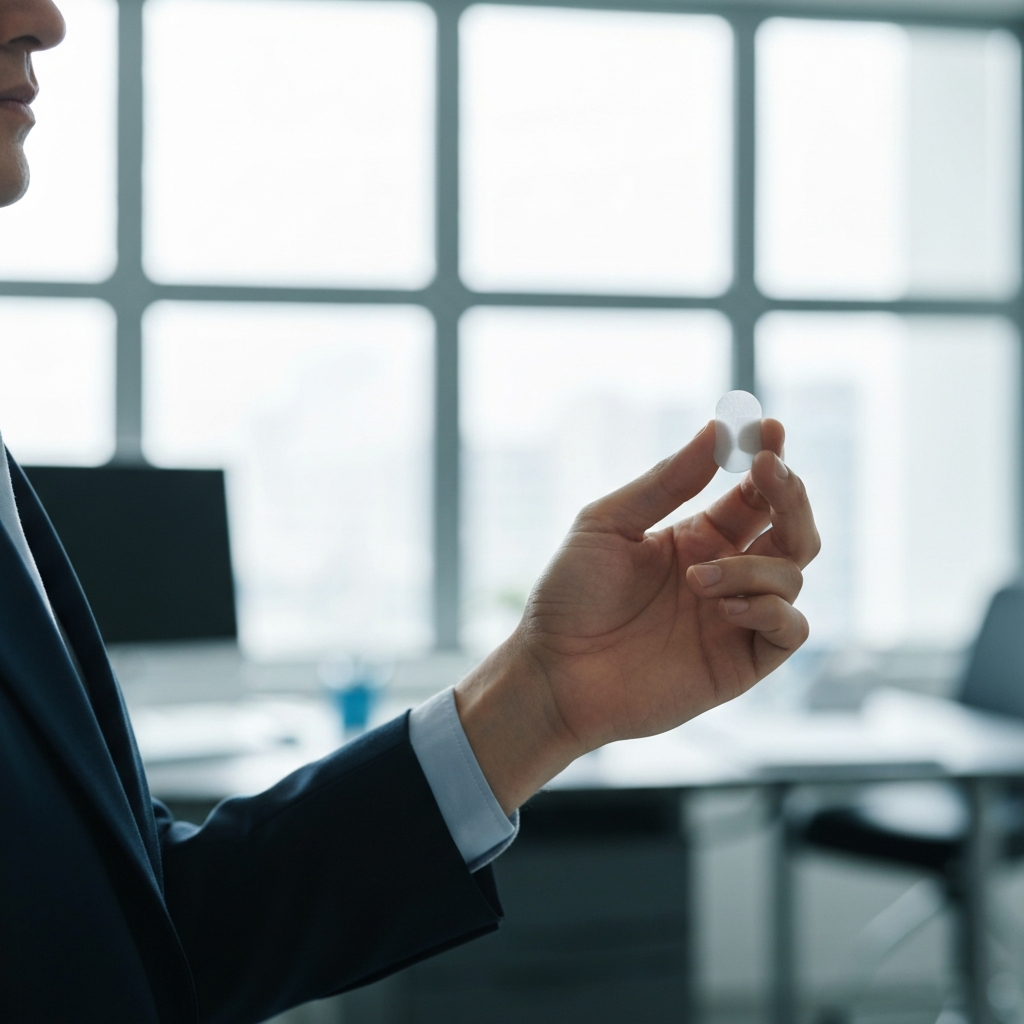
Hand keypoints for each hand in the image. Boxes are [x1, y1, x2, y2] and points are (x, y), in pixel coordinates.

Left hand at [455, 419, 819, 812]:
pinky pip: (791, 629)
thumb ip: (666, 482)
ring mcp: (736, 618)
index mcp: (697, 538)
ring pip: (792, 574)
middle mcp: (725, 573)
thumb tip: (716, 429)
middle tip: (765, 469)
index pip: (755, 495)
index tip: (771, 429)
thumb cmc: (570, 596)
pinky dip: (770, 608)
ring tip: (696, 578)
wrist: (552, 672)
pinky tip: (725, 606)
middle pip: (792, 529)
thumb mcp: (608, 523)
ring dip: (753, 566)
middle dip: (789, 495)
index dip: (770, 462)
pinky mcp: (741, 662)